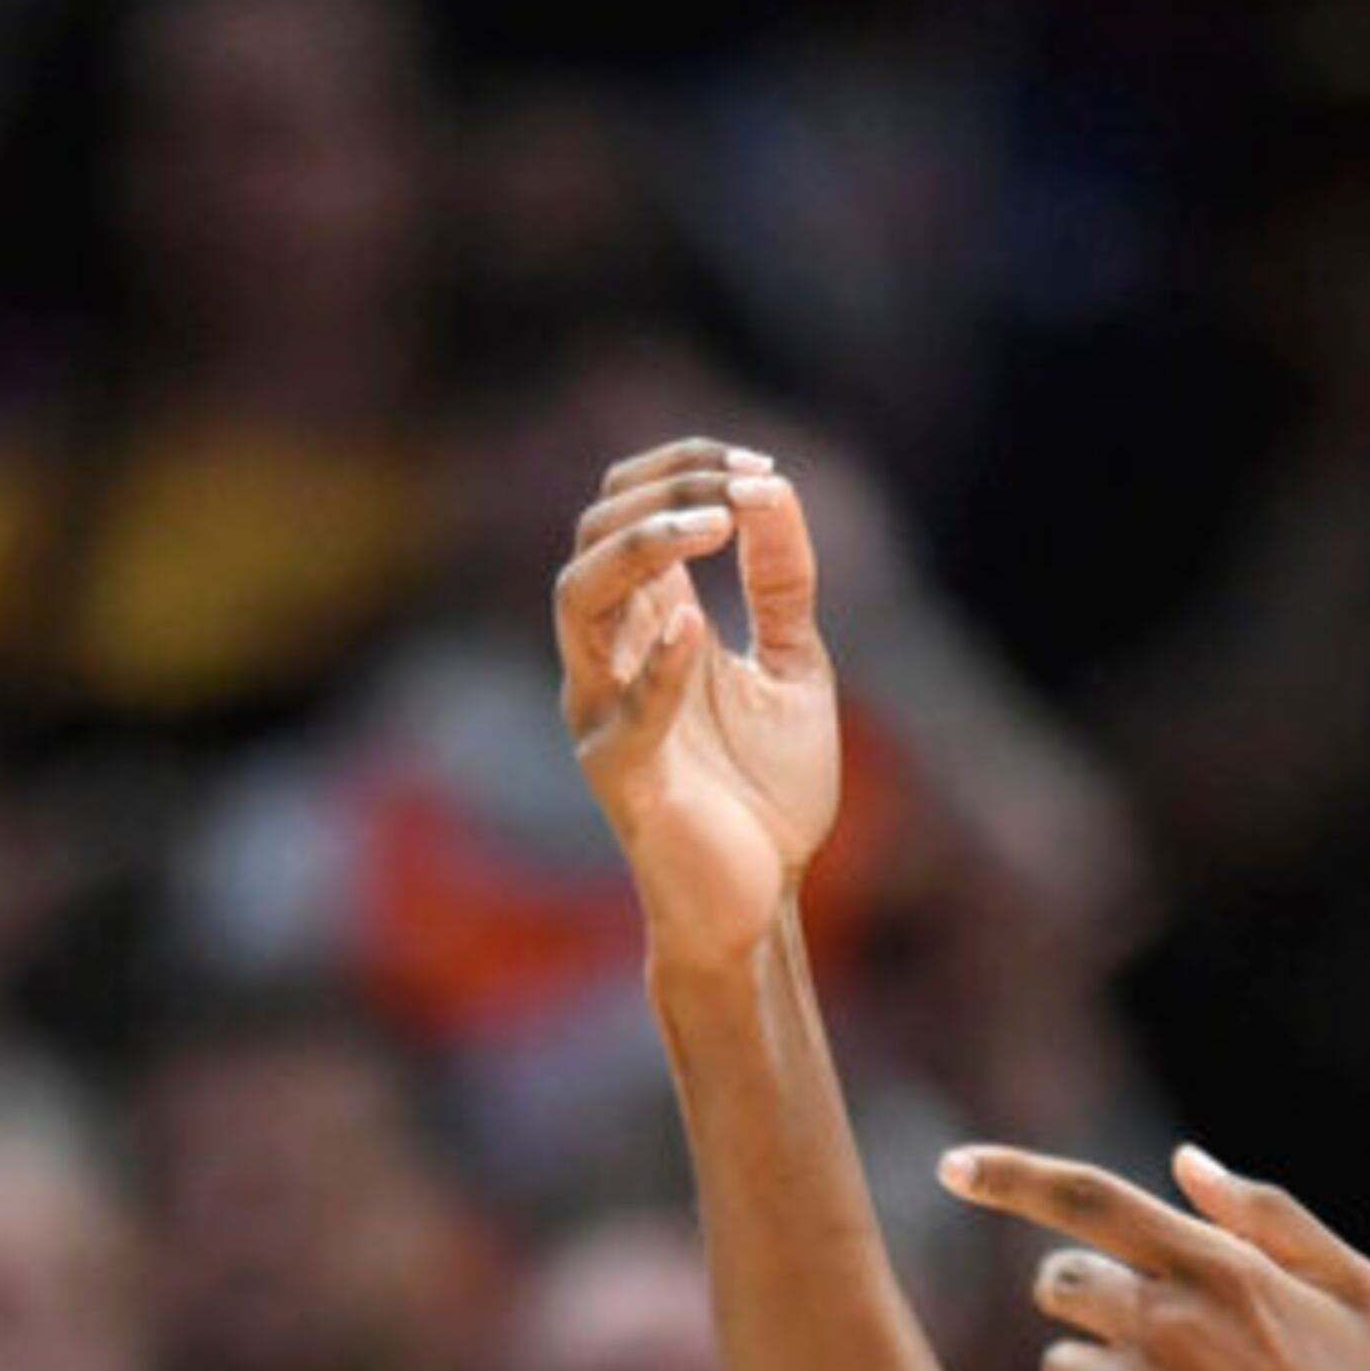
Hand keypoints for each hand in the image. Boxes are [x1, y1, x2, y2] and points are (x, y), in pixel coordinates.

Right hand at [557, 438, 839, 967]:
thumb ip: (781, 581)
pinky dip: (653, 668)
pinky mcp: (618, 778)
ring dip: (640, 549)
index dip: (685, 469)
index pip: (627, 505)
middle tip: (739, 490)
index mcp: (649, 620)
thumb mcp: (794, 664)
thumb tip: (772, 486)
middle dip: (663, 493)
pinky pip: (618, 714)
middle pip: (591, 533)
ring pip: (575, 600)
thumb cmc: (768, 794)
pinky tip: (695, 628)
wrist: (764, 902)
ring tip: (711, 528)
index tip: (758, 468)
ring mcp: (603, 713)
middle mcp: (610, 655)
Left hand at [940, 1136, 1369, 1370]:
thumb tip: (1183, 1162)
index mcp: (1220, 1268)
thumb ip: (1267, 1216)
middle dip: (1087, 1307)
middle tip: (1150, 1346)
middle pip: (1059, 1286)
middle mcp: (1168, 1323)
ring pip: (1062, 1369)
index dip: (1010, 1177)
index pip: (1087, 1199)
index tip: (953, 1165)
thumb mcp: (1354, 1290)